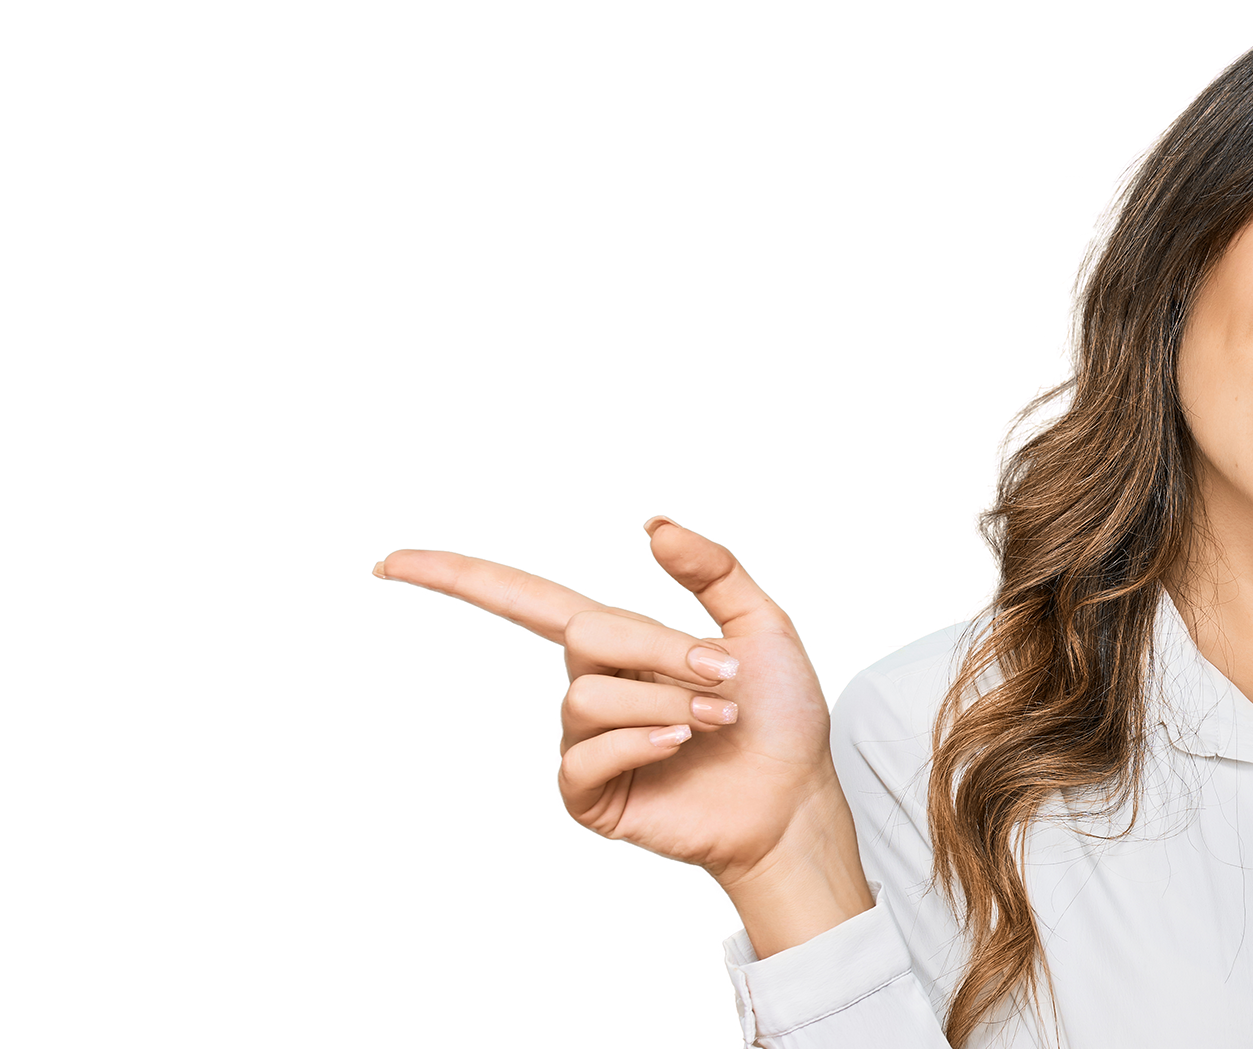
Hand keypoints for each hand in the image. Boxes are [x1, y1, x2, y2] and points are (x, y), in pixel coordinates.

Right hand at [375, 517, 871, 955]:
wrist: (794, 800)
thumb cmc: (779, 715)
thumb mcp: (760, 625)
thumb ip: (711, 569)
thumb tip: (651, 522)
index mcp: (618, 641)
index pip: (522, 598)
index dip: (456, 577)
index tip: (388, 561)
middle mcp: (591, 685)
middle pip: (582, 633)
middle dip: (658, 649)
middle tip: (726, 674)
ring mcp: (585, 743)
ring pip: (589, 696)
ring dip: (665, 699)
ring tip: (717, 718)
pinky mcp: (589, 795)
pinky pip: (584, 756)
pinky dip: (638, 741)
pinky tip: (680, 743)